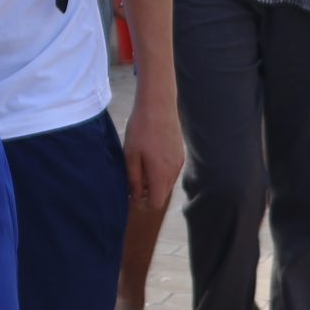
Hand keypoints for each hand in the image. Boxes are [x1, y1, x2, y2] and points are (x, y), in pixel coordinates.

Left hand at [123, 90, 183, 210]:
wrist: (158, 105)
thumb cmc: (141, 129)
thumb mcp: (130, 155)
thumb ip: (134, 179)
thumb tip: (135, 197)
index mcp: (161, 174)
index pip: (156, 203)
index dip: (142, 204)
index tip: (130, 195)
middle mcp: (173, 171)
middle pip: (161, 194)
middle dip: (146, 192)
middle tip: (130, 180)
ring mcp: (178, 162)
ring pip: (166, 182)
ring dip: (153, 181)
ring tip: (138, 165)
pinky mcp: (180, 153)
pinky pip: (170, 170)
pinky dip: (159, 171)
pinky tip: (148, 156)